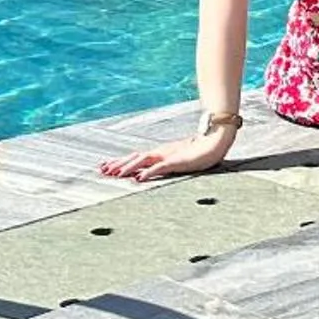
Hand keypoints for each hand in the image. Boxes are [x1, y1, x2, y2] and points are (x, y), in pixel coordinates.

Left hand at [99, 128, 232, 182]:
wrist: (216, 140)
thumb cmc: (201, 150)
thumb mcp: (180, 159)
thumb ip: (166, 164)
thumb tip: (151, 171)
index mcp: (160, 153)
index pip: (136, 157)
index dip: (120, 162)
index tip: (105, 167)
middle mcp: (161, 153)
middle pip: (135, 158)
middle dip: (118, 164)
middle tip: (102, 171)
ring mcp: (169, 156)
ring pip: (143, 161)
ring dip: (128, 167)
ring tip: (115, 174)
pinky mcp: (178, 161)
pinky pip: (160, 167)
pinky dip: (148, 172)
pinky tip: (139, 178)